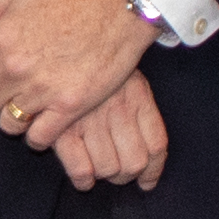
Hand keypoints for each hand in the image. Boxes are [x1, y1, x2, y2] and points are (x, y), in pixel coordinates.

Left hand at [0, 0, 159, 137]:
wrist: (120, 4)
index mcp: (0, 41)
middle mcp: (16, 69)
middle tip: (15, 90)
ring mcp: (42, 90)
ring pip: (10, 123)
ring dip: (16, 118)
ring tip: (30, 106)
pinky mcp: (70, 106)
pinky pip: (39, 137)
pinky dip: (38, 135)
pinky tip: (45, 123)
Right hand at [38, 69, 168, 192]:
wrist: (61, 37)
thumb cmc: (91, 56)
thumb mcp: (123, 70)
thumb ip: (136, 102)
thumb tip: (144, 150)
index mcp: (137, 95)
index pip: (157, 145)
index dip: (153, 170)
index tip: (146, 181)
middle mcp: (119, 110)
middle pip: (134, 163)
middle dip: (125, 175)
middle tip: (115, 173)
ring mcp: (91, 121)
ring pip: (109, 169)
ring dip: (103, 176)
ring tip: (96, 171)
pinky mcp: (63, 129)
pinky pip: (82, 169)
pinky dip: (83, 179)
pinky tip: (81, 177)